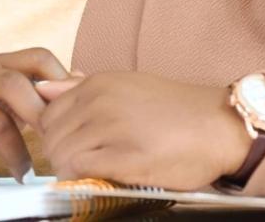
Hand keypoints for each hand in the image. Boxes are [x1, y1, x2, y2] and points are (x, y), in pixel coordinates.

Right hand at [0, 48, 69, 183]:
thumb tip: (80, 80)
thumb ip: (36, 86)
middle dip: (39, 116)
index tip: (69, 111)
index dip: (60, 78)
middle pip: (13, 84)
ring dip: (16, 155)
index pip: (36, 56)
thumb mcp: (2, 90)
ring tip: (23, 174)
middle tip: (52, 144)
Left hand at [37, 72, 252, 190]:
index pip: (47, 112)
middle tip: (79, 165)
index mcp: (98, 83)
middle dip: (58, 154)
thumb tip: (44, 88)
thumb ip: (82, 89)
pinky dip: (81, 178)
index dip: (54, 134)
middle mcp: (99, 101)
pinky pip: (80, 169)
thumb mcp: (126, 86)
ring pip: (60, 154)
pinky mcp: (124, 156)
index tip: (70, 146)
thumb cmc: (176, 110)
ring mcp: (111, 128)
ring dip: (68, 170)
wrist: (220, 125)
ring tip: (90, 174)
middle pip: (50, 135)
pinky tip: (99, 179)